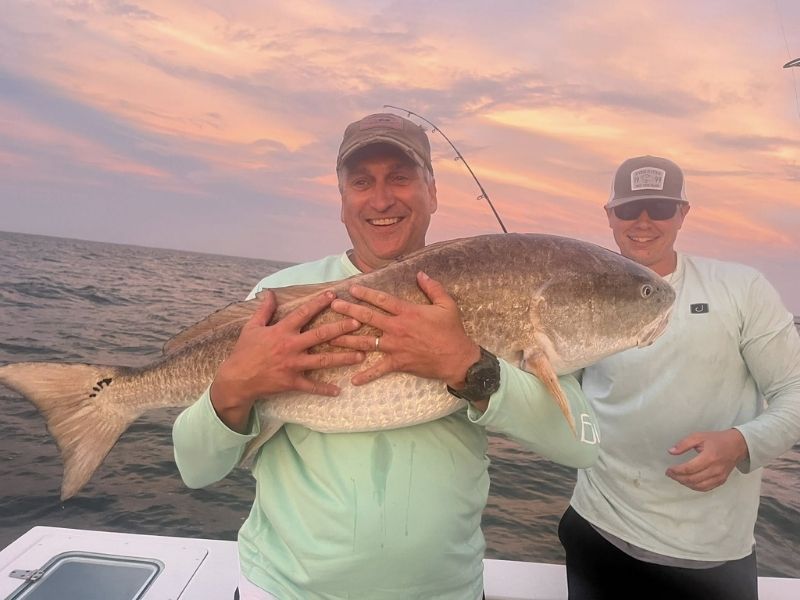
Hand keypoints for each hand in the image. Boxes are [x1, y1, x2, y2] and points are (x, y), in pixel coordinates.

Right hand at [211, 290, 363, 431]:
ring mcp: (293, 365)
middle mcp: (290, 346)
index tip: (334, 295)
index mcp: (281, 331)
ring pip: (323, 360)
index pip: (303, 313)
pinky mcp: (292, 382)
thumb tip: (270, 293)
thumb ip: (264, 310)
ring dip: (343, 358)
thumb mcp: (252, 327)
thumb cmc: (244, 351)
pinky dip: (325, 389)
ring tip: (361, 355)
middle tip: (358, 323)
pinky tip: (339, 391)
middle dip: (340, 328)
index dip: (319, 303)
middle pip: (320, 335)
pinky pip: (311, 386)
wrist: (236, 379)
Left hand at [329, 271, 480, 387]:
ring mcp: (395, 347)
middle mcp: (397, 328)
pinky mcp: (398, 363)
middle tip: (334, 306)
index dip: (365, 293)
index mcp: (407, 312)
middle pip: (368, 318)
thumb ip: (432, 288)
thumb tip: (420, 274)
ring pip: (366, 342)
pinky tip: (353, 380)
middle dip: (349, 311)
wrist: (457, 359)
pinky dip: (366, 375)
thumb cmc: (452, 331)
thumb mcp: (447, 305)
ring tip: (330, 337)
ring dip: (347, 340)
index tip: (351, 288)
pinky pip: (379, 370)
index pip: (382, 300)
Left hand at [665, 428, 748, 491]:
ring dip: (685, 483)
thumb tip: (671, 451)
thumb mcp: (699, 436)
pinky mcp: (721, 481)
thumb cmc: (717, 440)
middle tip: (670, 474)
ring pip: (698, 486)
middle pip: (693, 479)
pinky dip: (695, 487)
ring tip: (677, 478)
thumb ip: (683, 444)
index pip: (689, 468)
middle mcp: (715, 469)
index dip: (676, 471)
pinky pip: (706, 488)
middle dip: (678, 478)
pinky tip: (688, 482)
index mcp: (709, 457)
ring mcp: (719, 476)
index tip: (669, 469)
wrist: (737, 445)